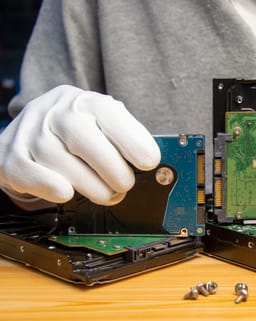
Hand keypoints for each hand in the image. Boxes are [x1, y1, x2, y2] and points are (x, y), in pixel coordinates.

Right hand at [0, 85, 160, 205]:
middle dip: (111, 168)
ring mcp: (30, 132)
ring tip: (106, 194)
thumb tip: (151, 162)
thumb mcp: (104, 126)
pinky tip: (67, 192)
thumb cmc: (76, 134)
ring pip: (60, 160)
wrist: (30, 132)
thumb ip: (125, 139)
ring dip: (90, 186)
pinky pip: (31, 174)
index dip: (132, 139)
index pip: (109, 113)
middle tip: (125, 185)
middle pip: (82, 136)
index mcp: (84, 101)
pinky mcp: (10, 156)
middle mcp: (54, 111)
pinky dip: (52, 186)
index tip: (149, 161)